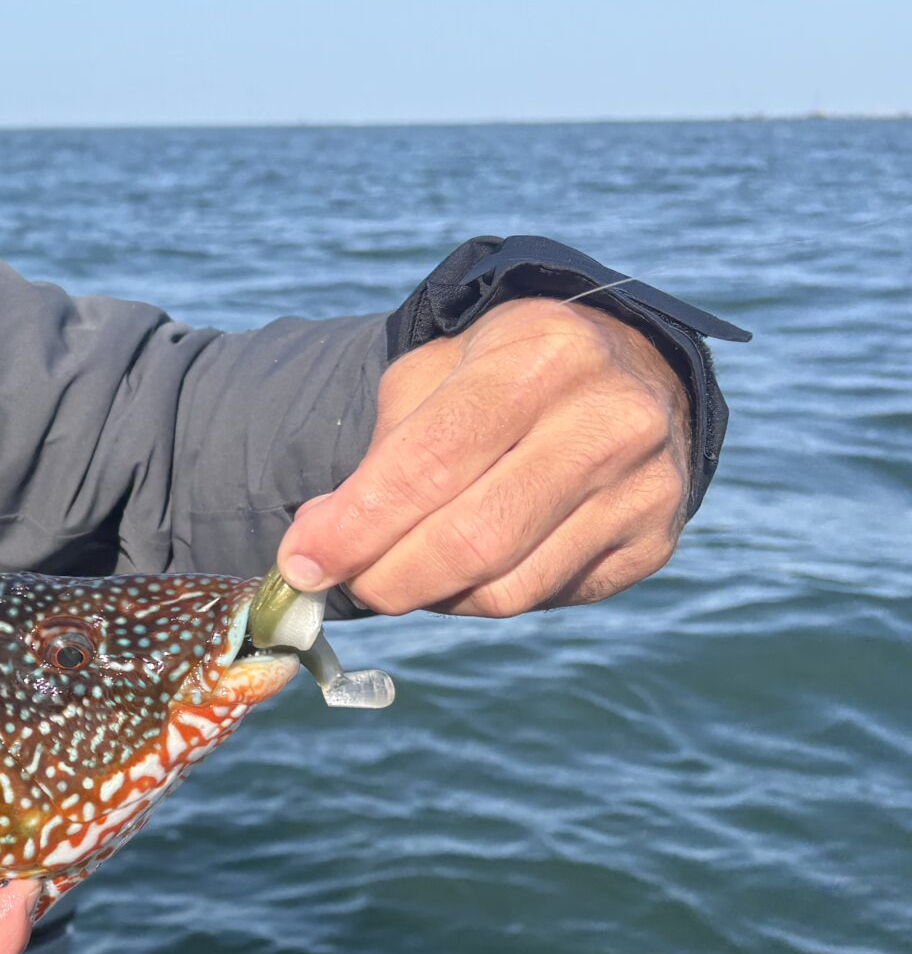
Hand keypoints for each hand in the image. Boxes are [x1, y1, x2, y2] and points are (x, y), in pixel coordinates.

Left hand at [279, 298, 689, 616]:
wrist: (626, 370)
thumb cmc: (503, 374)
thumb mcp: (434, 374)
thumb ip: (377, 456)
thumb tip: (317, 548)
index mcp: (541, 355)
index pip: (432, 461)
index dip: (356, 525)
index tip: (300, 561)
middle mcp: (608, 419)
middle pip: (472, 539)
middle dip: (385, 575)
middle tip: (337, 581)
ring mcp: (643, 486)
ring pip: (505, 586)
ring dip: (428, 595)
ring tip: (396, 568)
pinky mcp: (653, 541)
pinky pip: (542, 599)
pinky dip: (477, 599)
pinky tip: (459, 571)